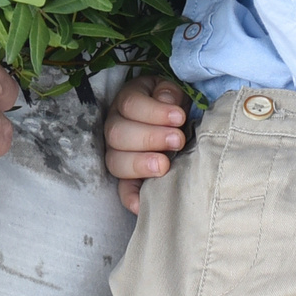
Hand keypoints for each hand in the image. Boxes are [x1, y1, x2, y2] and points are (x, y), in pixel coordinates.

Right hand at [102, 75, 188, 212]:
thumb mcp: (174, 91)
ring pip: (115, 161)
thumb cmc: (175, 105)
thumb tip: (166, 101)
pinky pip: (122, 189)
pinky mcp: (127, 177)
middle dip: (149, 137)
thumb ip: (169, 92)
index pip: (130, 104)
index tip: (180, 117)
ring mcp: (118, 153)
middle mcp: (115, 126)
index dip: (154, 112)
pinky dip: (130, 198)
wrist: (179, 124)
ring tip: (165, 165)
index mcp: (127, 101)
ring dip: (140, 164)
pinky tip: (142, 204)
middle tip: (178, 140)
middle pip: (117, 133)